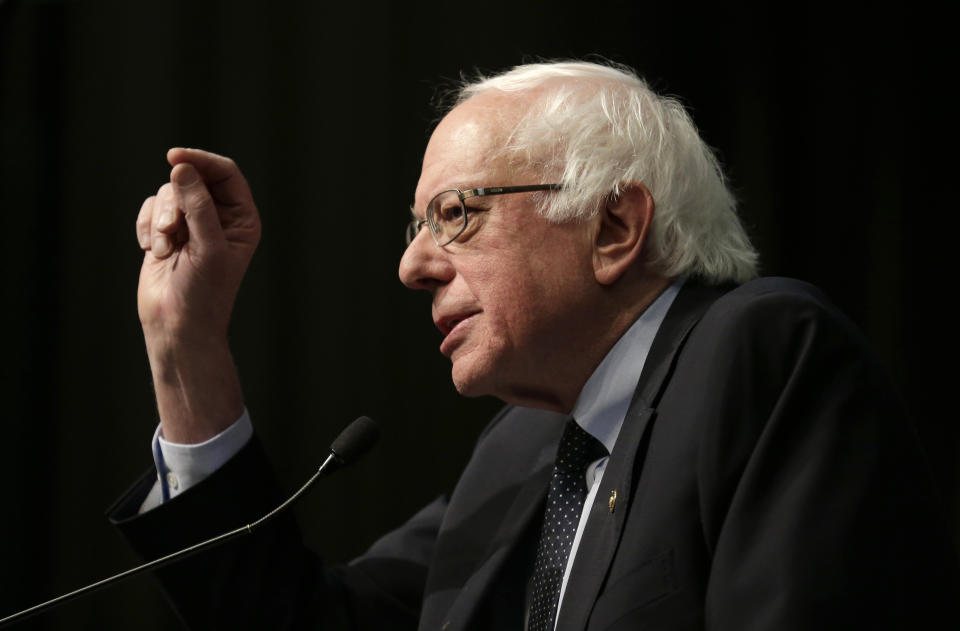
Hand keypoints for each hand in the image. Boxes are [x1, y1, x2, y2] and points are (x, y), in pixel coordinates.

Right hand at [136, 148, 260, 442]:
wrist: (178, 326)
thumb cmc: (204, 293)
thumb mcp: (208, 248)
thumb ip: (199, 207)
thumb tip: (182, 168)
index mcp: (242, 219)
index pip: (225, 173)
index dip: (201, 161)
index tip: (174, 158)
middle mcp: (220, 217)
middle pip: (193, 179)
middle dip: (176, 201)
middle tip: (170, 229)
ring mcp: (192, 223)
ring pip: (169, 192)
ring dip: (161, 219)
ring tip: (164, 249)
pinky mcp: (166, 231)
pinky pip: (151, 207)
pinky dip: (147, 226)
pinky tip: (152, 251)